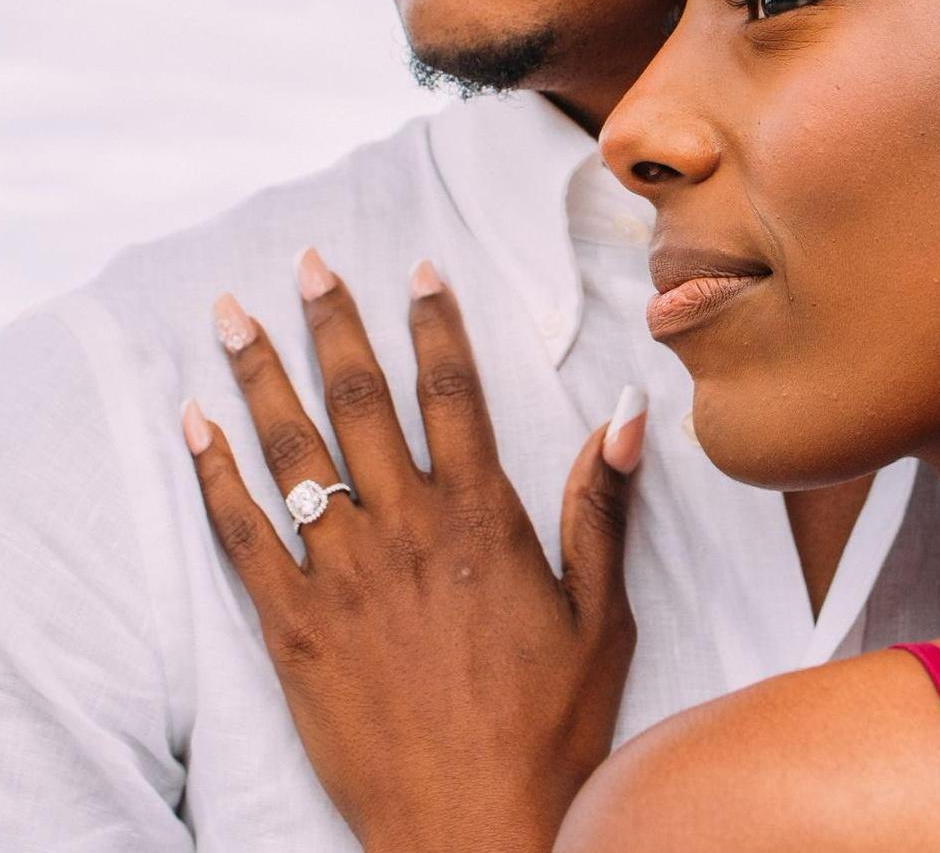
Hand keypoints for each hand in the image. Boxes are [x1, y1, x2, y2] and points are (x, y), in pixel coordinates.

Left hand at [180, 252, 646, 852]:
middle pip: (360, 403)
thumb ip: (602, 506)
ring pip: (292, 455)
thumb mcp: (604, 612)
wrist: (475, 827)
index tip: (416, 269)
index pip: (452, 393)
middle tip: (305, 263)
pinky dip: (213, 476)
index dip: (433, 324)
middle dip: (331, 323)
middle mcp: (406, 530)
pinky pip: (242, 536)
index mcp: (482, 519)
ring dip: (258, 377)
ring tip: (228, 317)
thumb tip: (625, 412)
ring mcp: (343, 577)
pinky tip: (193, 426)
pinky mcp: (293, 629)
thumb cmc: (551, 723)